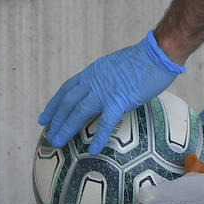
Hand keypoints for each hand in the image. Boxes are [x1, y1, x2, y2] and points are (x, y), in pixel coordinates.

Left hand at [39, 32, 184, 154]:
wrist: (158, 54)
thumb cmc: (145, 58)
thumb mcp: (117, 64)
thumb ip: (108, 77)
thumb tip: (108, 87)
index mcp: (93, 72)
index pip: (67, 89)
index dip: (54, 104)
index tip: (45, 117)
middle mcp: (94, 81)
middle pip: (68, 102)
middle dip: (55, 119)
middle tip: (48, 135)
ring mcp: (105, 91)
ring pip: (78, 112)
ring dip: (66, 128)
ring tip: (57, 143)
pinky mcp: (120, 100)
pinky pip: (106, 122)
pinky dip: (98, 137)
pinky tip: (93, 150)